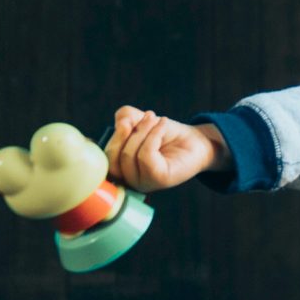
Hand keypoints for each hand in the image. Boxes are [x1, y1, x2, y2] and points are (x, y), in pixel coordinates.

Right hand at [104, 105, 230, 191]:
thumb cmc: (166, 135)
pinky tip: (163, 125)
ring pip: (129, 155)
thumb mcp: (140, 121)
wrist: (196, 140)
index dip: (113, 137)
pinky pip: (146, 156)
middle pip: (113, 157)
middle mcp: (128, 181)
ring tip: (157, 119)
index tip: (127, 120)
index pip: (103, 158)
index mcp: (120, 170)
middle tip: (148, 116)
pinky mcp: (158, 180)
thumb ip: (124, 119)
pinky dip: (153, 136)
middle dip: (128, 132)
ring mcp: (143, 183)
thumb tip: (121, 123)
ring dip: (143, 132)